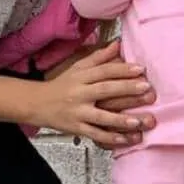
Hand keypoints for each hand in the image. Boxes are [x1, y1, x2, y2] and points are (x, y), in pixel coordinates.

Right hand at [27, 40, 150, 145]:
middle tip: (147, 89)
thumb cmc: (62, 85)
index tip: (141, 69)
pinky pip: (95, 134)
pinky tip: (125, 139)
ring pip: (101, 117)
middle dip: (127, 89)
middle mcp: (80, 94)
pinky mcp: (76, 128)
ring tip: (139, 121)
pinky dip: (110, 138)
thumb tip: (118, 44)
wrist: (36, 104)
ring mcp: (78, 113)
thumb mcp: (78, 68)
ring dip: (121, 120)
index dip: (123, 69)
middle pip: (105, 90)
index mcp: (81, 76)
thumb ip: (99, 57)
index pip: (104, 71)